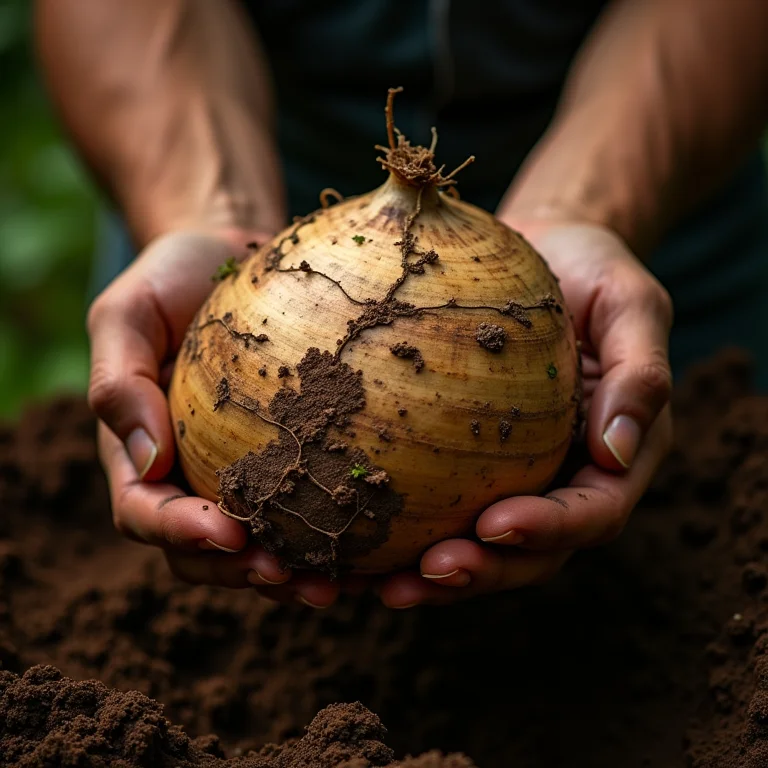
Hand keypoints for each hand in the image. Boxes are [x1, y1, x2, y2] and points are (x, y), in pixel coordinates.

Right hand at [89, 229, 340, 607]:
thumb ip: (118, 383)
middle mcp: (191, 475)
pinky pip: (308, 507)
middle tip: (292, 577)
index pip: (147, 513)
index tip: (227, 532)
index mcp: (141, 453)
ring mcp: (241, 472)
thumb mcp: (127, 314)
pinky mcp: (291, 457)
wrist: (230, 257)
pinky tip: (372, 544)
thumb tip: (149, 464)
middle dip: (243, 572)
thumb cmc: (170, 280)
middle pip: (206, 551)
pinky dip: (333, 536)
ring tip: (336, 581)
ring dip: (293, 573)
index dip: (181, 534)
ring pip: (260, 545)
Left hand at [377, 216, 673, 607]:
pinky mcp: (468, 461)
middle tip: (429, 572)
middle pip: (532, 549)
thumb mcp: (630, 304)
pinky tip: (353, 546)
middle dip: (484, 569)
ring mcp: (516, 475)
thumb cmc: (593, 270)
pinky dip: (401, 535)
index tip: (495, 524)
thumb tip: (619, 453)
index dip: (549, 529)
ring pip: (481, 544)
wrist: (545, 254)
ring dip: (436, 574)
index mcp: (614, 455)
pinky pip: (438, 504)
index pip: (592, 511)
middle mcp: (565, 478)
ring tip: (382, 585)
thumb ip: (640, 374)